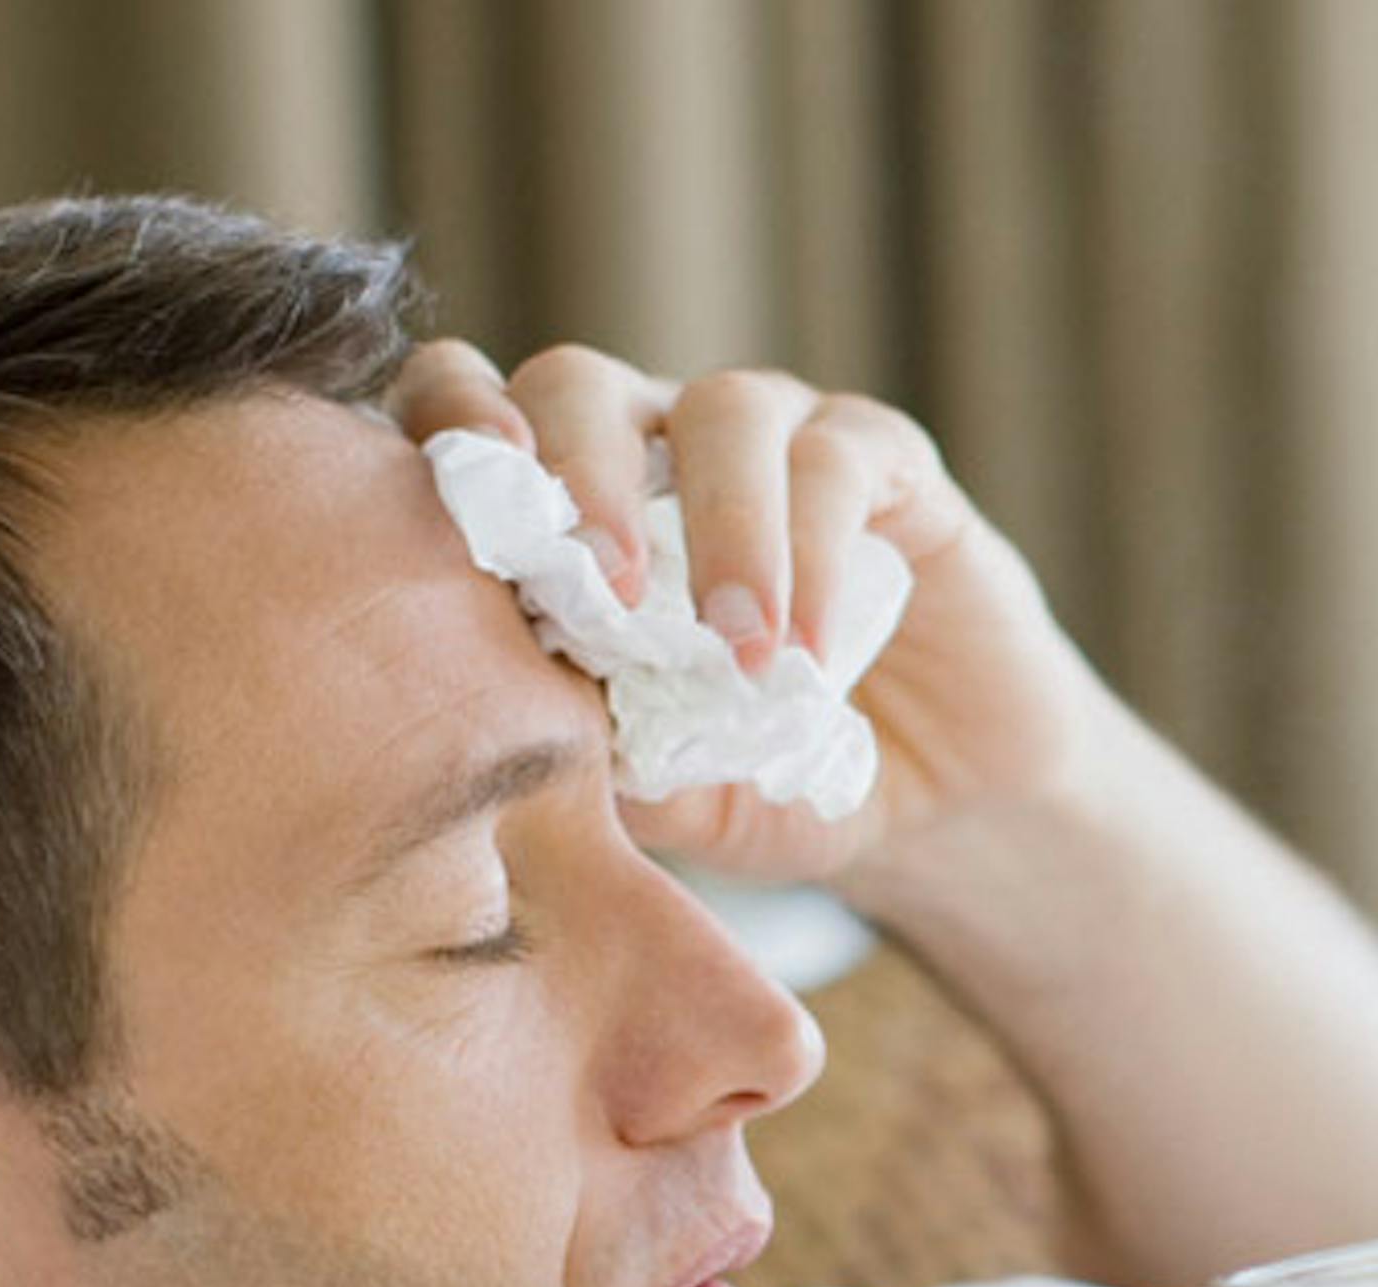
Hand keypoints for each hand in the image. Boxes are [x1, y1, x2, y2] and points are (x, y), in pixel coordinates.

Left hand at [388, 340, 1104, 889]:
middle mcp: (661, 448)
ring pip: (722, 411)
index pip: (476, 412)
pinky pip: (837, 463)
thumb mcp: (661, 792)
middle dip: (578, 473)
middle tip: (601, 589)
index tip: (459, 503)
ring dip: (721, 527)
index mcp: (572, 508)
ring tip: (734, 646)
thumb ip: (589, 751)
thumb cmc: (763, 786)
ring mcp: (775, 441)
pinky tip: (806, 653)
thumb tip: (511, 721)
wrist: (929, 811)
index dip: (449, 424)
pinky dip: (814, 554)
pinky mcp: (887, 461)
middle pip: (579, 384)